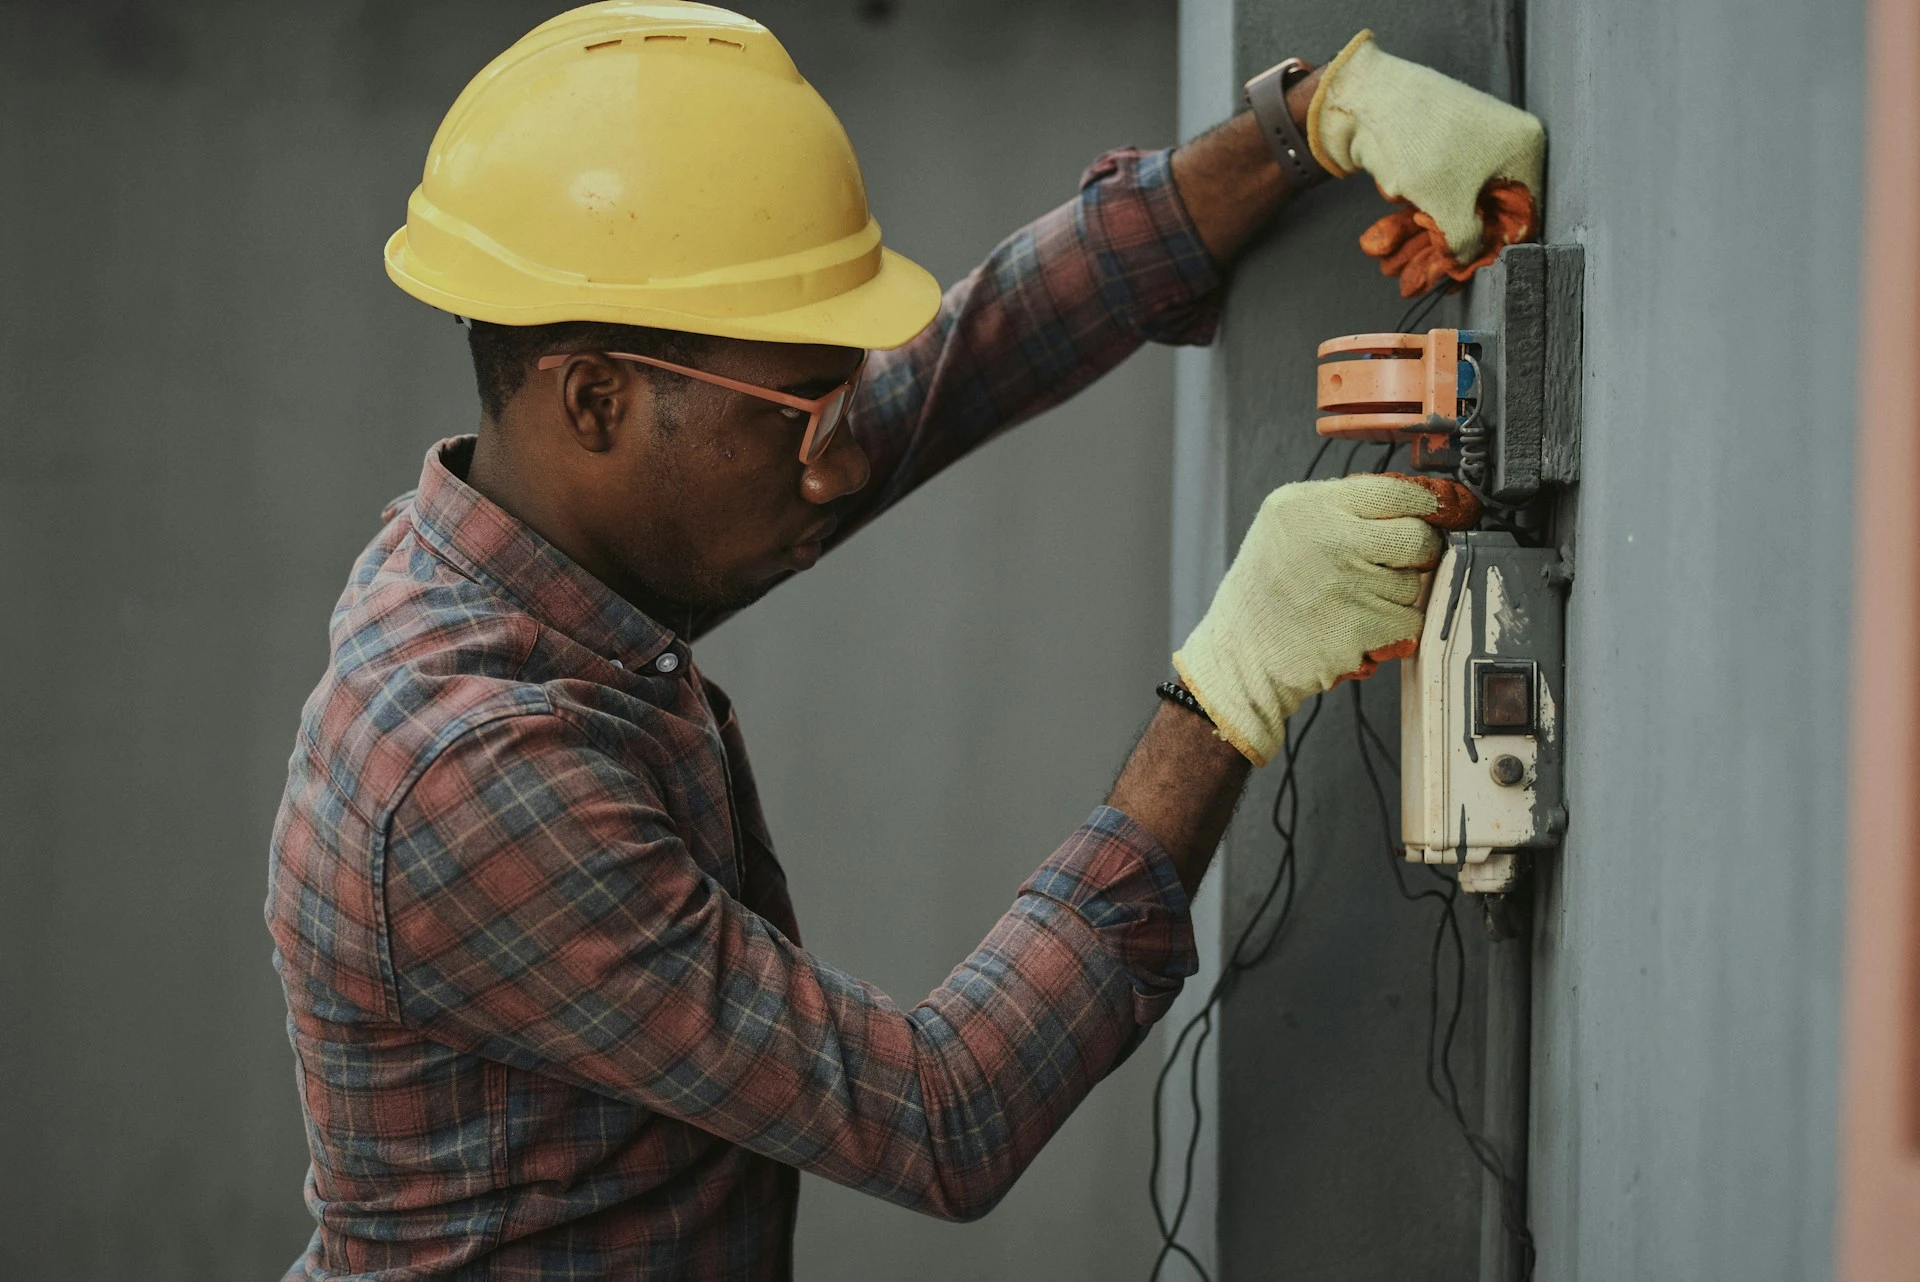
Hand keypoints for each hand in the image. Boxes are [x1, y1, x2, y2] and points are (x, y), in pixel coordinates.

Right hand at [1173, 474, 1472, 766]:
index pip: (1396, 490)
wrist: (1239, 655)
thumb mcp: (1285, 526)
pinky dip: (1395, 630)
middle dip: (1418, 555)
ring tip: (1355, 603)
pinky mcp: (1363, 626)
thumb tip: (1418, 502)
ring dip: (1398, 597)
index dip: (1433, 502)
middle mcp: (1330, 538)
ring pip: (1415, 584)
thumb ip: (1342, 508)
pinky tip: (1360, 628)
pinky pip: (1411, 621)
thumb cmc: (1264, 594)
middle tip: (1395, 566)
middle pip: (1418, 536)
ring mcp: (1348, 583)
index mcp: (1308, 505)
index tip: (1449, 511)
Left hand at [1308, 30, 1544, 296]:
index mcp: (1524, 149)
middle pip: (1481, 214)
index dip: (1491, 250)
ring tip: (1394, 270)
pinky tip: (1385, 247)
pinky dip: (1409, 218)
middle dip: (1445, 249)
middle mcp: (1503, 145)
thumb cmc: (1418, 142)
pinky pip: (1431, 193)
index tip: (1462, 275)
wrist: (1366, 97)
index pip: (1522, 216)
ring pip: (1449, 206)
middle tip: (1420, 280)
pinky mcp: (1436, 149)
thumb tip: (1466, 262)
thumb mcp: (1448, 207)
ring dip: (1420, 242)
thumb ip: (1465, 243)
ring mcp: (1468, 146)